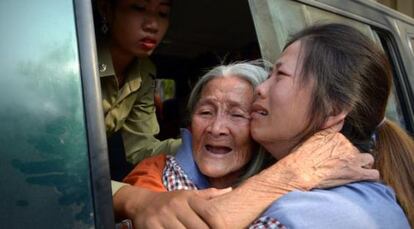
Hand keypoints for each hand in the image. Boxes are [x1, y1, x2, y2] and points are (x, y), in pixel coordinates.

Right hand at [122, 187, 229, 228]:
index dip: (221, 225)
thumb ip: (208, 195)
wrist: (141, 202)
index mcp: (188, 198)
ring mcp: (163, 217)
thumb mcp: (188, 194)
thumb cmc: (170, 201)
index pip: (210, 212)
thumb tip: (229, 190)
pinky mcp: (152, 226)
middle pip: (200, 228)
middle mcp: (177, 206)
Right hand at [260, 127, 378, 190]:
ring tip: (352, 172)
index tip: (334, 158)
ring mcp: (352, 159)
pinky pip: (373, 174)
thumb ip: (329, 127)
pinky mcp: (355, 173)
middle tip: (341, 167)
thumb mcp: (312, 137)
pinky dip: (370, 176)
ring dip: (363, 166)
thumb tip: (342, 117)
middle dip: (353, 159)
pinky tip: (362, 179)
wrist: (298, 172)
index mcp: (336, 136)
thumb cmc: (300, 157)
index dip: (342, 151)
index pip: (347, 142)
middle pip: (357, 151)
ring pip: (368, 160)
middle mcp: (346, 145)